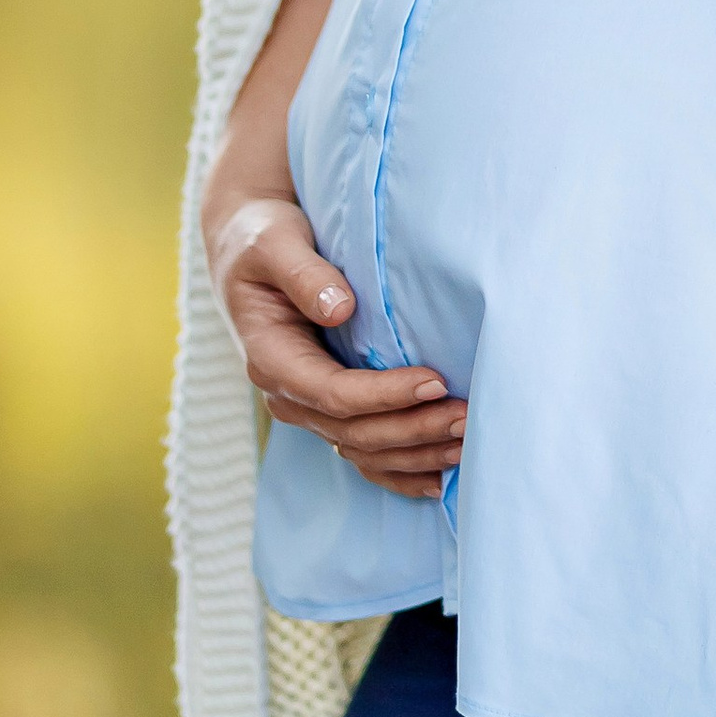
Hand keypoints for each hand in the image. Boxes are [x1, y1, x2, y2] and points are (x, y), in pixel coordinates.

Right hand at [206, 191, 465, 498]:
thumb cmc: (263, 239)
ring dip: (414, 452)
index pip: (332, 392)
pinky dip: (399, 470)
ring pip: (362, 449)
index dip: (384, 394)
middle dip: (413, 428)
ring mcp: (305, 406)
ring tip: (467, 443)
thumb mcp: (274, 242)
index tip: (436, 381)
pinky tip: (438, 478)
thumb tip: (341, 307)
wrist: (248, 248)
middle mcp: (286, 392)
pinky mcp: (326, 407)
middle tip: (467, 417)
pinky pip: (361, 453)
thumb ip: (303, 273)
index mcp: (270, 356)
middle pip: (354, 430)